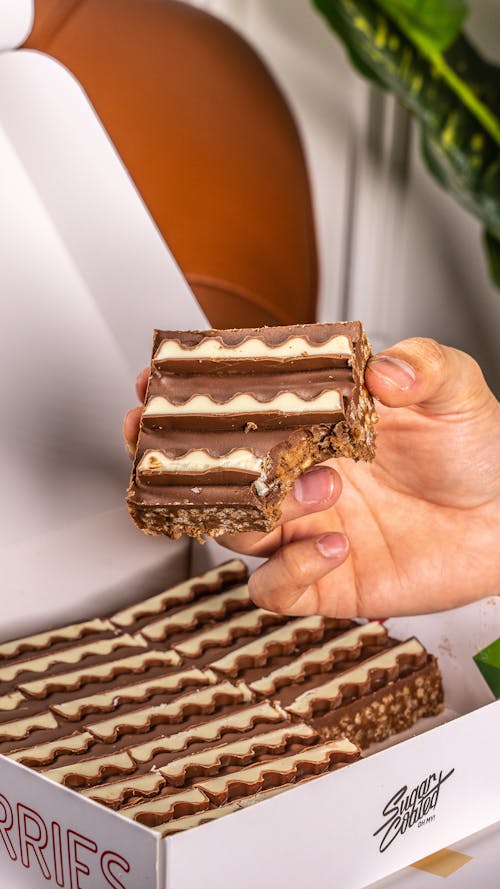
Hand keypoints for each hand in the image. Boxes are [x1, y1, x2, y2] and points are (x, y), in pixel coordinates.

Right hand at [123, 339, 499, 617]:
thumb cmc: (477, 449)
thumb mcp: (454, 390)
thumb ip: (421, 367)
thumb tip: (382, 370)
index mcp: (313, 426)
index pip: (236, 412)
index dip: (190, 401)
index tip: (155, 384)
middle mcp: (298, 478)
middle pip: (213, 477)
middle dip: (182, 464)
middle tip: (176, 447)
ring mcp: (306, 531)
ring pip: (235, 531)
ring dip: (260, 511)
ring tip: (320, 488)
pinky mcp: (324, 580)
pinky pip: (275, 587)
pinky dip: (293, 568)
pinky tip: (336, 543)